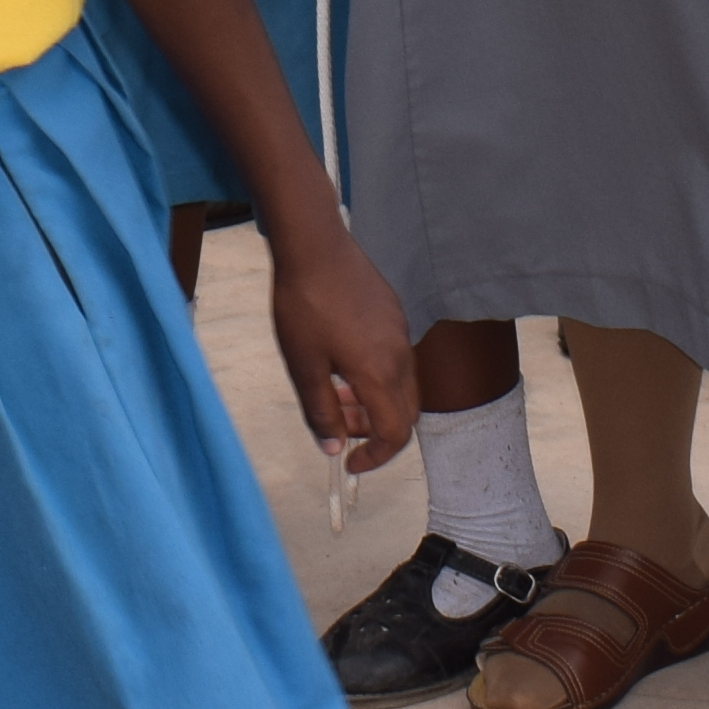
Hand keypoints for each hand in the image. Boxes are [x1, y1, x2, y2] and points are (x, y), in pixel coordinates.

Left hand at [264, 219, 418, 471]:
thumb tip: (333, 448)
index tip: (350, 463)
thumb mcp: (304, 366)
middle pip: (405, 413)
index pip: (396, 434)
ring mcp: (400, 331)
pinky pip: (396, 358)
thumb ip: (321, 412)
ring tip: (334, 391)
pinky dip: (376, 375)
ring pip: (401, 385)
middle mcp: (400, 355)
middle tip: (339, 424)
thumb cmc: (304, 305)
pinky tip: (342, 360)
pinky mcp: (394, 313)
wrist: (314, 246)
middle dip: (375, 430)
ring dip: (374, 401)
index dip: (376, 457)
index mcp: (380, 373)